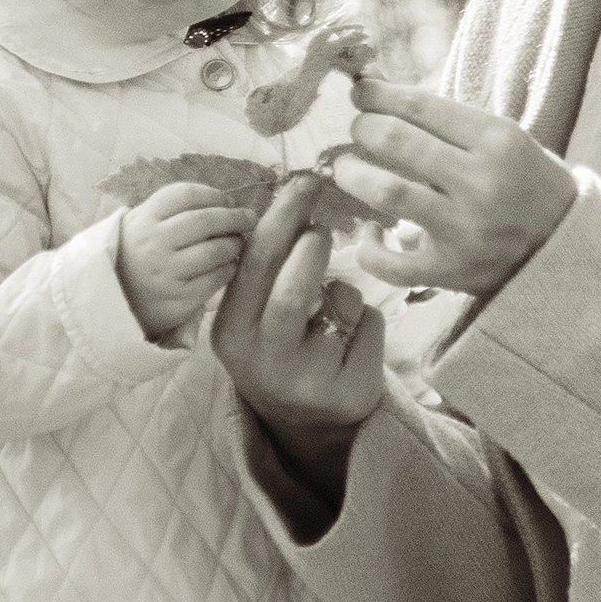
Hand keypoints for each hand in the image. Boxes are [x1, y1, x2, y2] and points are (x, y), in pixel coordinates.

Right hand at [115, 182, 256, 338]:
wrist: (116, 299)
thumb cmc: (139, 254)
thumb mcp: (142, 223)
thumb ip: (174, 208)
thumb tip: (224, 201)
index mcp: (144, 219)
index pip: (186, 195)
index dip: (214, 195)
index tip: (227, 201)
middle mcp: (153, 244)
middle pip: (205, 220)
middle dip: (234, 217)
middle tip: (248, 218)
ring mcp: (166, 273)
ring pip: (215, 250)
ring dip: (234, 244)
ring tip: (237, 243)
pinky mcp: (179, 299)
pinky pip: (216, 278)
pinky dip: (229, 268)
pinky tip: (229, 265)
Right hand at [210, 173, 386, 490]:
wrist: (306, 421)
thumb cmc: (280, 346)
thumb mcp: (256, 314)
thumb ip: (266, 267)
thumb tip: (293, 195)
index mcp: (230, 332)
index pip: (253, 264)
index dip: (281, 215)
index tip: (304, 180)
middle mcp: (261, 360)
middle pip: (292, 289)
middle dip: (313, 248)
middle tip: (322, 231)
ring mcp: (305, 381)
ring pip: (339, 303)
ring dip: (344, 289)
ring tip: (333, 305)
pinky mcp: (347, 391)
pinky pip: (370, 325)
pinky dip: (367, 318)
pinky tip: (351, 341)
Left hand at [331, 81, 576, 299]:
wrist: (567, 248)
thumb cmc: (528, 184)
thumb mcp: (504, 140)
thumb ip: (448, 122)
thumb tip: (379, 92)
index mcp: (498, 140)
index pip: (422, 107)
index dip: (379, 95)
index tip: (359, 92)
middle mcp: (482, 183)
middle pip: (397, 141)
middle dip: (363, 128)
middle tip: (358, 130)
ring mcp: (465, 230)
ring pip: (388, 192)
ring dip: (354, 175)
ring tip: (347, 169)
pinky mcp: (452, 270)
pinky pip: (392, 264)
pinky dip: (369, 248)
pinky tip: (370, 232)